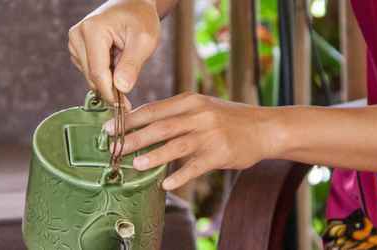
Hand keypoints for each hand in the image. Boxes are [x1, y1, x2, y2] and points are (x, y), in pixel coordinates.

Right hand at [68, 0, 160, 105]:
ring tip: (125, 64)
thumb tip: (121, 88)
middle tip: (129, 96)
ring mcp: (74, 41)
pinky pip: (89, 71)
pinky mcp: (77, 48)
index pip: (98, 73)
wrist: (133, 5)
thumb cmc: (140, 18)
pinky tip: (115, 61)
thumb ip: (132, 64)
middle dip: (110, 89)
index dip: (111, 94)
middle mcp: (77, 35)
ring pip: (89, 76)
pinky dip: (104, 73)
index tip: (124, 108)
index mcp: (92, 31)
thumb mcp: (144, 40)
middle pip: (92, 76)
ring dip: (108, 79)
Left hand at [104, 92, 282, 190]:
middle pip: (160, 126)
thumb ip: (177, 113)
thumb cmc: (230, 119)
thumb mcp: (203, 106)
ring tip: (135, 165)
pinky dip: (180, 176)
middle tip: (114, 147)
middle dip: (134, 137)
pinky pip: (195, 167)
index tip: (109, 127)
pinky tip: (166, 185)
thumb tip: (143, 123)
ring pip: (176, 145)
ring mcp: (210, 134)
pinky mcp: (220, 153)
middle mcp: (199, 115)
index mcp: (191, 101)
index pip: (154, 108)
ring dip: (153, 156)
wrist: (266, 128)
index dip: (130, 119)